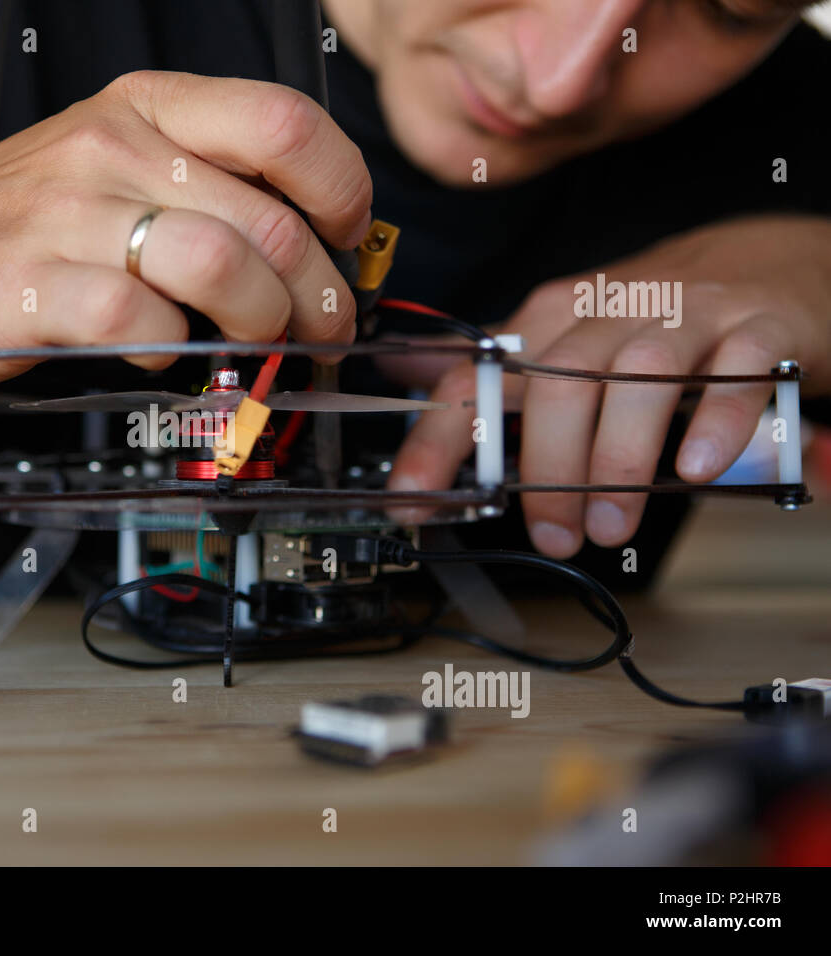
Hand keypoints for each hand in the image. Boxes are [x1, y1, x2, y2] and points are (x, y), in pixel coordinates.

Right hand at [0, 71, 372, 385]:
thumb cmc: (23, 220)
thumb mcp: (119, 168)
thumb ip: (209, 190)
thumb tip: (316, 246)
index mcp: (148, 108)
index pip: (286, 125)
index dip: (342, 192)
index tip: (345, 241)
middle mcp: (114, 148)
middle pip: (271, 220)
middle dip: (319, 297)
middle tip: (319, 332)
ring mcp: (70, 215)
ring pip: (223, 266)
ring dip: (262, 324)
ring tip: (254, 347)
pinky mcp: (32, 287)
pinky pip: (142, 320)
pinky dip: (172, 350)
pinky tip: (160, 353)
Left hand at [386, 214, 830, 555]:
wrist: (764, 264)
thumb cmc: (648, 318)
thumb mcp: (563, 335)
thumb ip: (491, 366)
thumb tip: (401, 371)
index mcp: (552, 320)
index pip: (475, 377)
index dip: (438, 440)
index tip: (414, 500)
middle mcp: (610, 313)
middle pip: (558, 384)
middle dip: (547, 470)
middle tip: (555, 534)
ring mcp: (686, 317)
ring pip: (639, 378)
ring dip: (618, 458)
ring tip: (610, 525)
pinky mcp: (758, 330)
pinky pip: (737, 374)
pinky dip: (716, 425)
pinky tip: (694, 470)